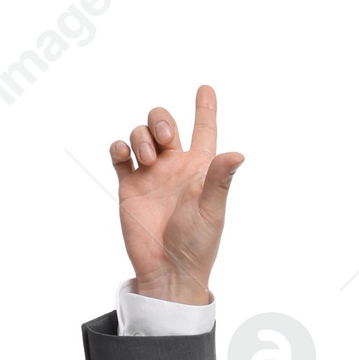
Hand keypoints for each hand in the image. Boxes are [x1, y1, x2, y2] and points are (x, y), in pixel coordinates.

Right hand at [109, 85, 242, 304]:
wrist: (168, 270)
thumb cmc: (197, 245)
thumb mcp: (212, 210)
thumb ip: (220, 179)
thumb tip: (238, 155)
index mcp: (199, 169)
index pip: (204, 131)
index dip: (205, 109)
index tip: (205, 88)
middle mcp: (174, 167)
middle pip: (164, 122)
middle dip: (161, 119)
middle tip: (167, 139)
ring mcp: (151, 174)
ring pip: (141, 135)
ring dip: (142, 136)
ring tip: (148, 160)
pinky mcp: (130, 185)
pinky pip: (120, 154)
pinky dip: (119, 146)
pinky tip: (125, 155)